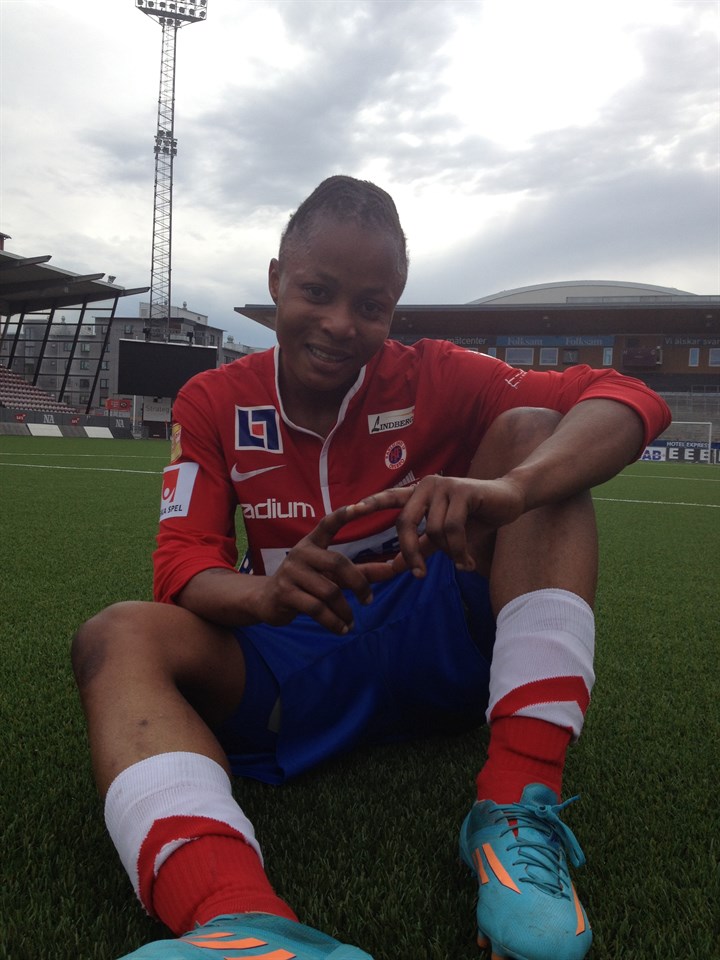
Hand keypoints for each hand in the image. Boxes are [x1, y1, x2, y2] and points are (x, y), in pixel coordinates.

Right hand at [249, 502, 394, 633]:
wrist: (267, 600)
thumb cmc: (306, 584)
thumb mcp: (331, 575)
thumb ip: (361, 572)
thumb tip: (393, 570)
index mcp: (313, 542)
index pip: (328, 523)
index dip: (343, 515)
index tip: (361, 506)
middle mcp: (300, 552)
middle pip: (338, 563)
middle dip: (359, 584)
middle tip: (369, 601)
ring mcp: (290, 572)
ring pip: (329, 591)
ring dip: (345, 610)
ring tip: (352, 623)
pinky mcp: (285, 592)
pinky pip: (316, 608)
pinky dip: (333, 622)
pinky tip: (341, 629)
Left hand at [350, 476, 525, 576]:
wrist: (510, 500)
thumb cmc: (475, 517)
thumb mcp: (444, 536)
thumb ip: (421, 547)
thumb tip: (396, 568)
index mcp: (419, 494)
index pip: (389, 498)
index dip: (369, 504)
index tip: (348, 511)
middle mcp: (427, 485)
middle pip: (405, 523)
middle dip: (409, 552)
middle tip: (418, 575)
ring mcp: (444, 485)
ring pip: (432, 530)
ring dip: (447, 553)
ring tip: (461, 562)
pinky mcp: (463, 491)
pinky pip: (452, 528)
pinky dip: (459, 550)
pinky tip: (467, 562)